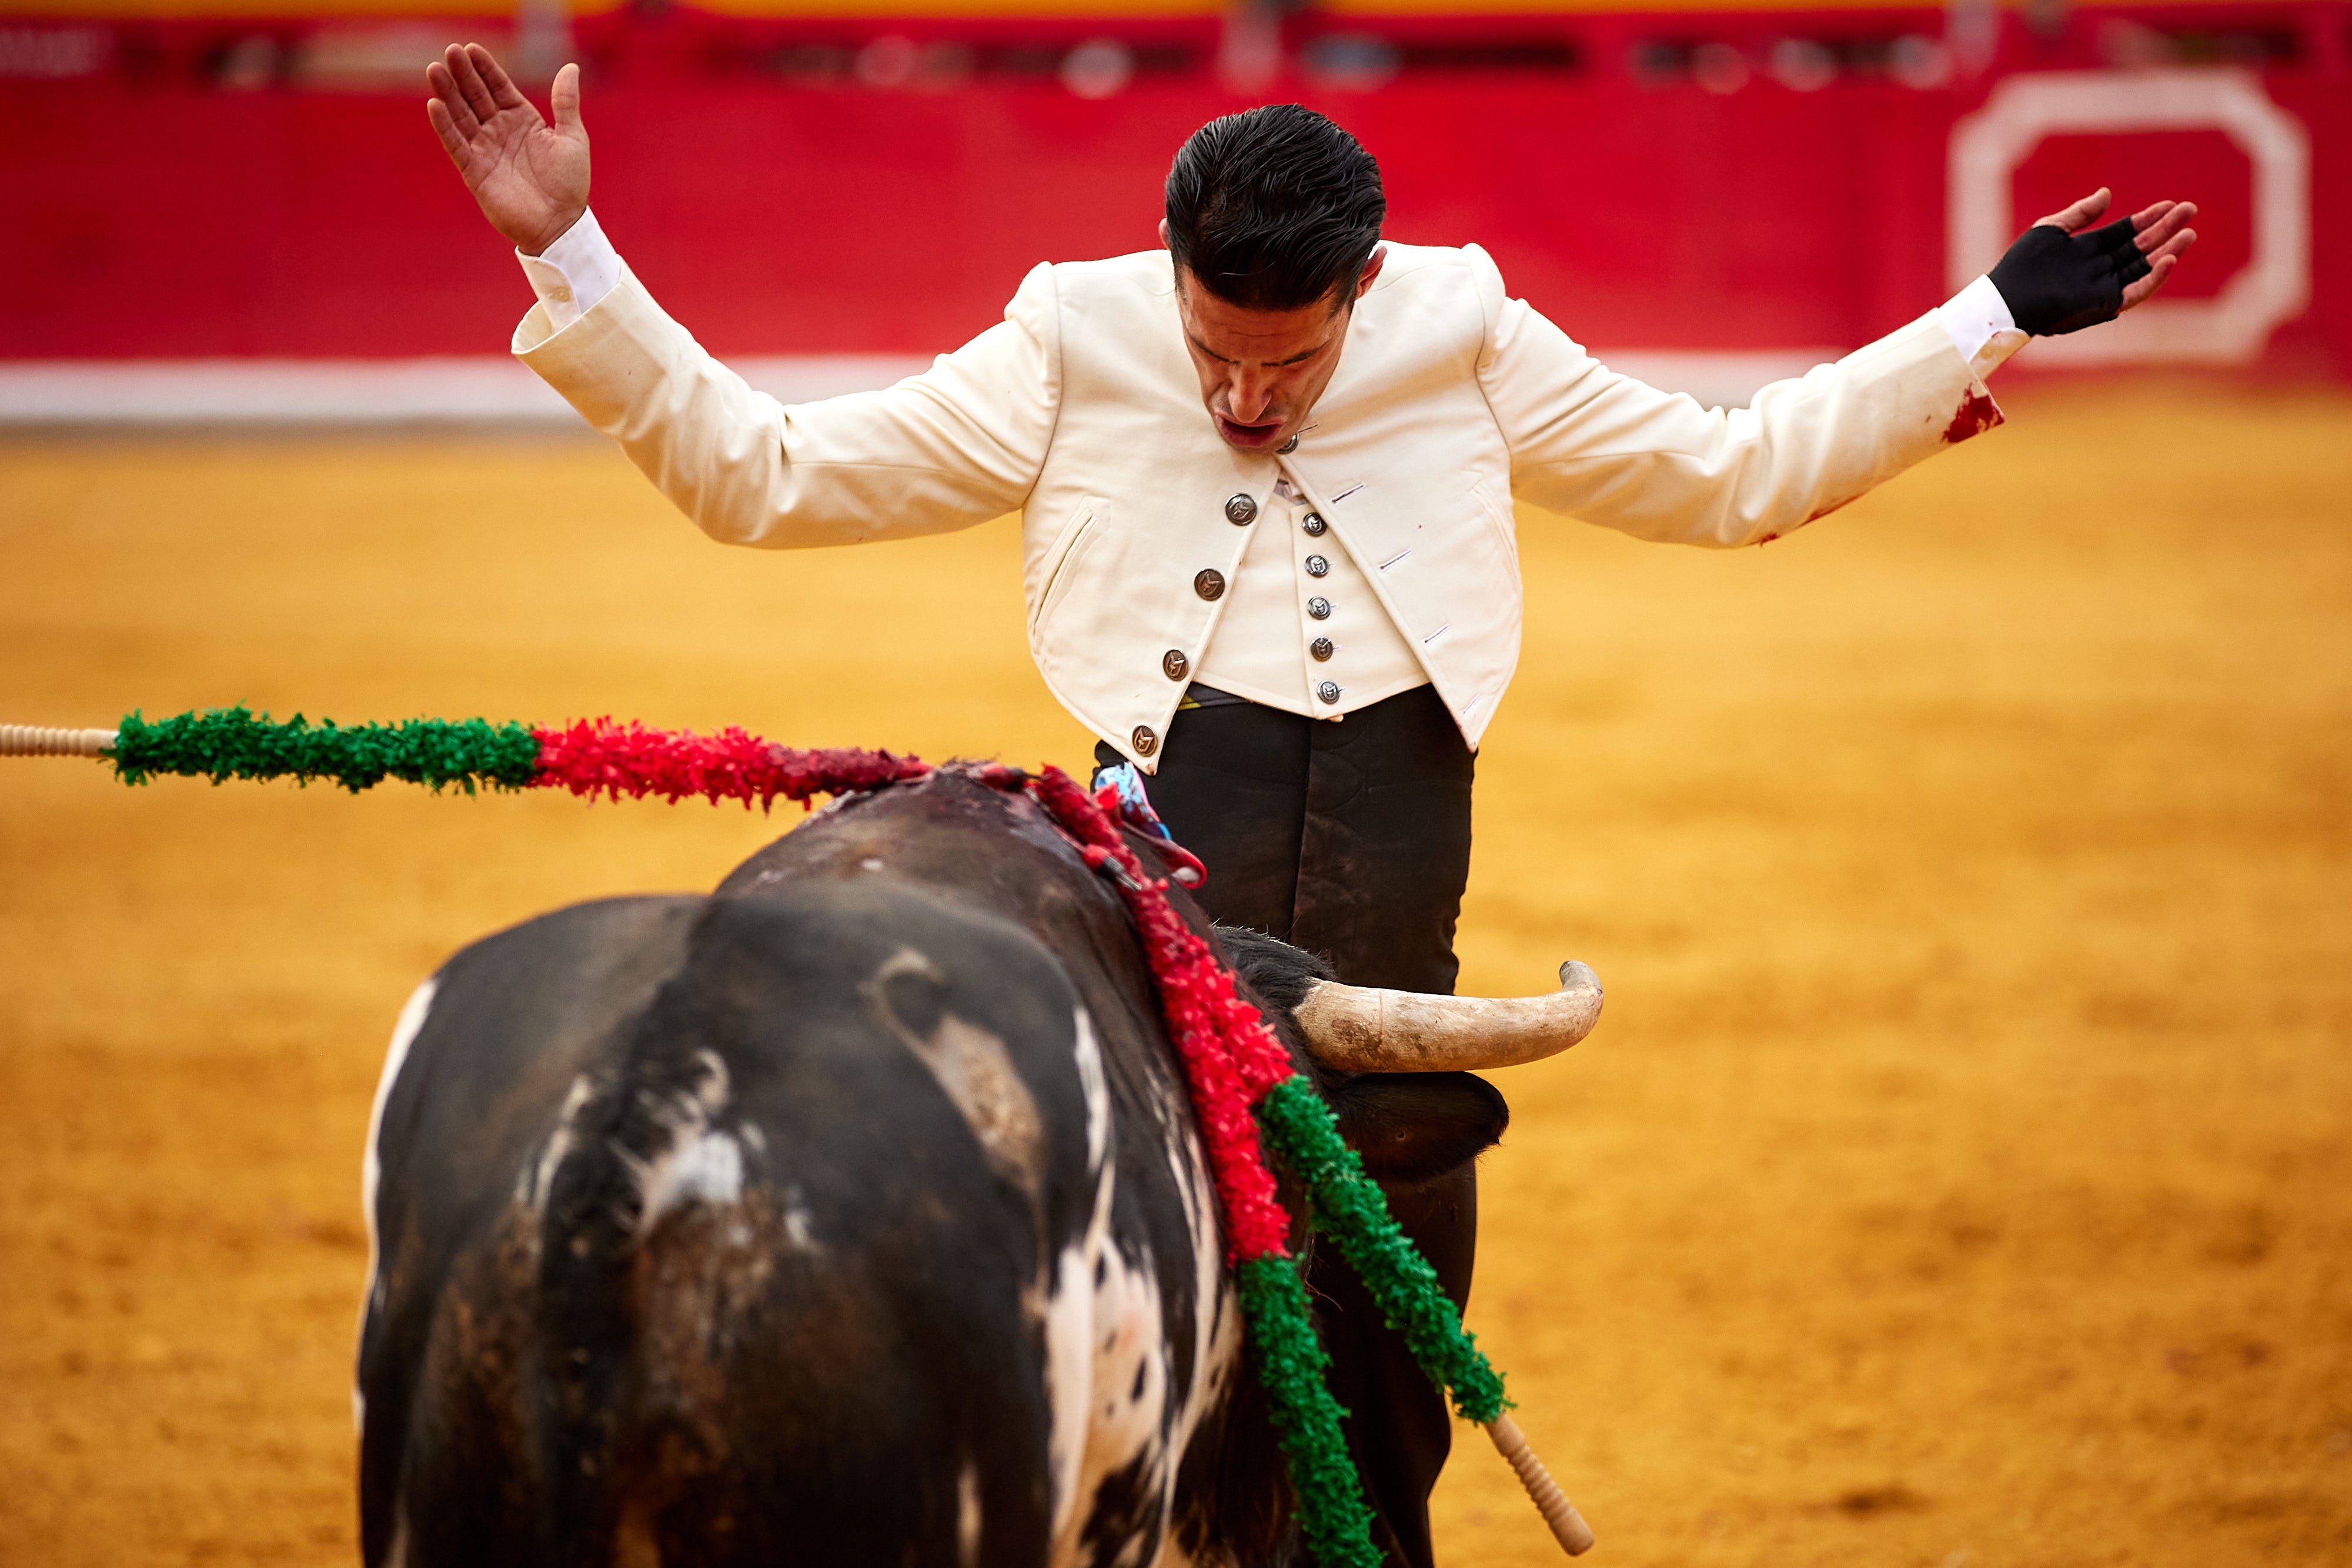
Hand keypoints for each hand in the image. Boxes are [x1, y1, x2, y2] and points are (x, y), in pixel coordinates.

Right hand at [425, 44, 587, 256]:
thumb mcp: (572, 137)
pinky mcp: (474, 171)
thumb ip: (566, 103)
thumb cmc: (569, 184)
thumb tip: (570, 67)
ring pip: (461, 116)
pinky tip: (435, 105)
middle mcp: (500, 131)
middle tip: (450, 51)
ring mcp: (485, 150)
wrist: (560, 224)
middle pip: (476, 97)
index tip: (471, 48)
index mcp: (523, 120)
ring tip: (434, 70)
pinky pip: (456, 145)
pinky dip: (445, 126)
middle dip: (463, 75)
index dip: (485, 69)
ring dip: (447, 93)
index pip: (499, 88)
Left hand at [1989, 188, 2197, 334]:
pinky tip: (2169, 261)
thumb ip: (2080, 213)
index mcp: (2089, 249)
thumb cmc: (2022, 264)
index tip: (2170, 204)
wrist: (2007, 297)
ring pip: (2144, 268)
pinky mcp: (2104, 304)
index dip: (2148, 218)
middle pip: (2141, 246)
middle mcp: (2100, 268)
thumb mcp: (2051, 229)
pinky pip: (2135, 292)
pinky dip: (2153, 278)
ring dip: (2168, 250)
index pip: (2126, 231)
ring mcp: (2104, 286)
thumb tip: (2108, 193)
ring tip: (2188, 234)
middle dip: (2166, 229)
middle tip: (2190, 210)